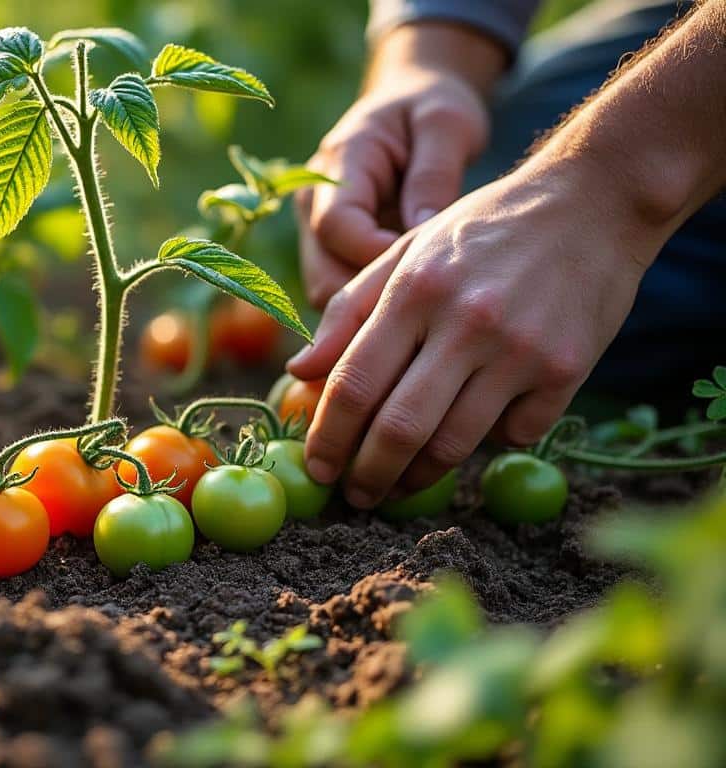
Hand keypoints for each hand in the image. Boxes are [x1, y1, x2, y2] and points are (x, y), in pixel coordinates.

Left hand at [286, 159, 671, 508]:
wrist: (590, 203)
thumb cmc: (481, 231)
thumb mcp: (405, 251)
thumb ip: (347, 311)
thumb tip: (299, 372)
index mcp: (413, 291)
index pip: (354, 383)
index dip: (328, 437)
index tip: (316, 468)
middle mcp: (464, 322)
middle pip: (400, 427)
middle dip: (368, 475)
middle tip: (355, 497)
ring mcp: (519, 350)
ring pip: (455, 444)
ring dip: (419, 478)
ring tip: (399, 487)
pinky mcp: (566, 370)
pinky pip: (515, 434)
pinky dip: (490, 443)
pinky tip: (475, 433)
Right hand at [295, 29, 493, 308]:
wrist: (412, 101)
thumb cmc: (432, 108)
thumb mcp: (447, 123)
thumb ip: (434, 175)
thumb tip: (421, 233)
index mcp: (338, 160)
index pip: (335, 226)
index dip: (376, 256)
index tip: (427, 264)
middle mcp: (313, 199)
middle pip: (322, 274)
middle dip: (374, 296)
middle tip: (431, 298)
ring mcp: (315, 228)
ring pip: (329, 291)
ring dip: (374, 305)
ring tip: (426, 296)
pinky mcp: (329, 249)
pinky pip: (343, 290)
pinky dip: (375, 303)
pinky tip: (415, 296)